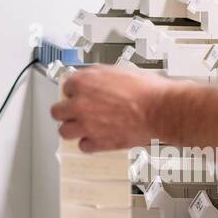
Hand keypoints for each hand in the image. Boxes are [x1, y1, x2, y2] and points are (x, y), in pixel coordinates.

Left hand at [49, 65, 165, 152]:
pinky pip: (83, 146)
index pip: (66, 87)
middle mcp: (80, 104)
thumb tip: (92, 78)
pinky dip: (89, 143)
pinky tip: (96, 138)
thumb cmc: (146, 90)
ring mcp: (86, 125)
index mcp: (83, 82)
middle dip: (66, 111)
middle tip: (75, 111)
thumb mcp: (118, 71)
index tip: (80, 95)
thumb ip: (98, 76)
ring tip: (81, 127)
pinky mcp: (97, 142)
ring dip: (73, 129)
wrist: (159, 110)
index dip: (76, 91)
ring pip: (64, 131)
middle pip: (58, 111)